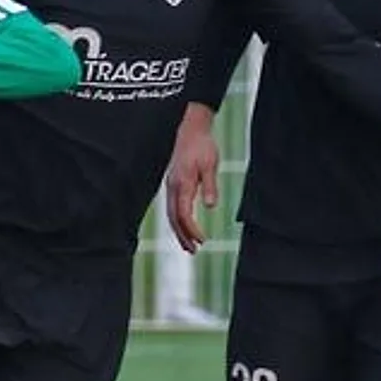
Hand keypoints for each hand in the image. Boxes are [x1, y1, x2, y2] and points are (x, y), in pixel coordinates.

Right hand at [164, 103, 220, 253]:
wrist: (190, 128)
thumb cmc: (202, 145)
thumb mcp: (210, 164)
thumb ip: (210, 186)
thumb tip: (210, 206)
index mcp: (182, 184)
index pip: (184, 215)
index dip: (192, 230)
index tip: (203, 240)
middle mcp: (172, 187)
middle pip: (174, 219)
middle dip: (183, 237)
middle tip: (193, 251)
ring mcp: (170, 186)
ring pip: (171, 215)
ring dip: (179, 232)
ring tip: (189, 246)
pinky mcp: (172, 184)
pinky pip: (172, 208)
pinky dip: (177, 221)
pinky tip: (184, 228)